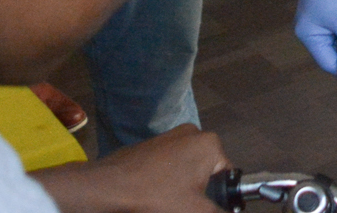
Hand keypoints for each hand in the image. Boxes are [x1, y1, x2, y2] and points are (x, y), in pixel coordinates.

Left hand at [31, 124, 226, 212]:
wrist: (108, 188)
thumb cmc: (156, 196)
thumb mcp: (194, 211)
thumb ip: (219, 212)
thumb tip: (226, 212)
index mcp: (209, 143)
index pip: (227, 176)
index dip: (218, 198)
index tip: (200, 208)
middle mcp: (193, 132)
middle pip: (207, 172)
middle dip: (199, 193)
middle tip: (183, 207)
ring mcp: (170, 136)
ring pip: (187, 170)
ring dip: (183, 189)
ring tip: (167, 203)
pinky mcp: (152, 144)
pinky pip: (170, 166)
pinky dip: (167, 182)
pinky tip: (155, 195)